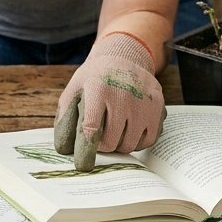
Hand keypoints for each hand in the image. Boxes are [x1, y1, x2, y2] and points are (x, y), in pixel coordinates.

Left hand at [53, 32, 165, 171]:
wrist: (124, 57)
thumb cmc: (95, 78)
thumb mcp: (75, 89)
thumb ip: (65, 117)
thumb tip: (63, 148)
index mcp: (97, 89)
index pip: (91, 128)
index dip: (86, 150)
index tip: (82, 164)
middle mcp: (123, 95)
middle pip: (111, 142)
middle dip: (102, 147)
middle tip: (99, 140)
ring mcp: (143, 102)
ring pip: (129, 144)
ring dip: (119, 145)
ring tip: (114, 132)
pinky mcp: (158, 107)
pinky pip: (147, 141)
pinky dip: (137, 142)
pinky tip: (130, 129)